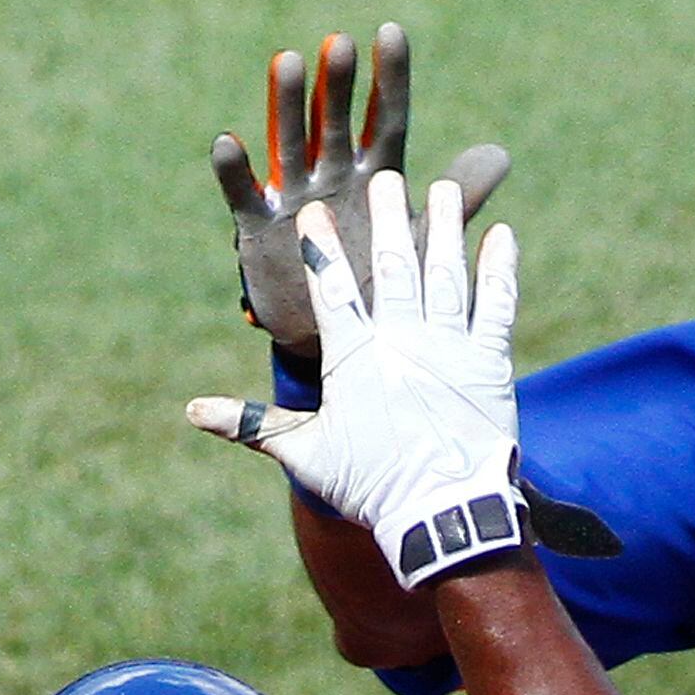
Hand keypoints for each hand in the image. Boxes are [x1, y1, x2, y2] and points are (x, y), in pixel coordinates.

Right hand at [189, 174, 525, 590]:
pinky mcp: (489, 362)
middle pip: (393, 264)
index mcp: (354, 355)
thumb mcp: (307, 453)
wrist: (442, 515)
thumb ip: (253, 422)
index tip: (309, 214)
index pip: (330, 288)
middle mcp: (402, 339)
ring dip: (444, 228)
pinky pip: (497, 305)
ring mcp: (448, 346)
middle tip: (387, 179)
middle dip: (389, 217)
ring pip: (445, 273)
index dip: (319, 249)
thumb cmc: (372, 486)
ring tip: (444, 189)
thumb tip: (192, 411)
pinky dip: (500, 269)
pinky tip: (502, 234)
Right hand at [210, 27, 509, 359]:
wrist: (346, 342)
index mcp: (377, 176)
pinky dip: (235, 172)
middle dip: (338, 87)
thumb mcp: (425, 240)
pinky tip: (228, 141)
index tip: (391, 33)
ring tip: (290, 61)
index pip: (387, 118)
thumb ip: (459, 196)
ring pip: (292, 144)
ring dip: (289, 106)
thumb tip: (501, 155)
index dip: (390, 79)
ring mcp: (295, 197)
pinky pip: (245, 195)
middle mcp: (335, 176)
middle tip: (339, 44)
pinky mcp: (260, 227)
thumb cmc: (387, 283)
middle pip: (337, 123)